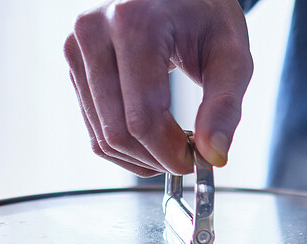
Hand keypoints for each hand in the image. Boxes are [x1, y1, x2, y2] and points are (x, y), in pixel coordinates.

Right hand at [64, 0, 252, 175]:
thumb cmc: (207, 18)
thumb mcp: (232, 56)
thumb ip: (225, 107)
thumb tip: (213, 155)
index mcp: (134, 23)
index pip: (142, 117)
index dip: (171, 153)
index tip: (197, 162)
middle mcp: (94, 32)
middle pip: (118, 132)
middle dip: (157, 159)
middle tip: (189, 158)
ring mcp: (77, 47)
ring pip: (103, 138)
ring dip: (142, 159)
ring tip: (174, 145)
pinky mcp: (74, 64)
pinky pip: (94, 130)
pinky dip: (125, 149)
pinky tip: (153, 141)